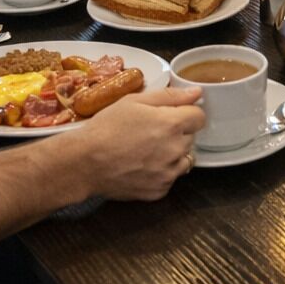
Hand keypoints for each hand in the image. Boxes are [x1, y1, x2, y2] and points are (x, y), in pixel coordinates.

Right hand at [70, 87, 204, 200]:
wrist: (84, 162)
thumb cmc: (106, 127)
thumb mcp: (134, 101)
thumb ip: (170, 96)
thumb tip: (197, 92)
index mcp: (172, 124)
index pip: (199, 117)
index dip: (186, 113)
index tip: (170, 115)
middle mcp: (175, 150)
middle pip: (191, 138)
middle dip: (177, 133)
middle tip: (151, 131)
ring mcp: (168, 173)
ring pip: (184, 159)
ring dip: (173, 153)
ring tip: (147, 150)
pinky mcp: (159, 191)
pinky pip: (170, 178)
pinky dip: (161, 172)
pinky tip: (141, 165)